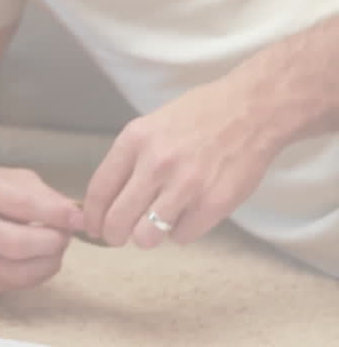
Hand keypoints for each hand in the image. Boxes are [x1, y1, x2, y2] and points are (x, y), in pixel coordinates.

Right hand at [0, 166, 82, 294]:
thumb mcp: (15, 180)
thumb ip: (45, 196)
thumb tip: (76, 218)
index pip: (21, 204)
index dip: (56, 214)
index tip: (79, 219)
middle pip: (17, 244)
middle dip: (52, 242)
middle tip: (64, 235)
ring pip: (16, 272)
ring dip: (48, 262)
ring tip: (54, 248)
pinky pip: (15, 286)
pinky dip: (37, 275)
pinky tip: (39, 259)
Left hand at [82, 79, 284, 247]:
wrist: (254, 109)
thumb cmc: (201, 116)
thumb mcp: (152, 125)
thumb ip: (128, 160)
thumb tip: (105, 200)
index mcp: (135, 140)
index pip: (99, 191)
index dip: (92, 217)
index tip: (92, 227)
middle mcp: (156, 163)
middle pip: (117, 220)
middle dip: (113, 235)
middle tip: (119, 236)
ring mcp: (186, 185)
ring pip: (145, 237)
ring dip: (147, 236)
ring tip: (157, 223)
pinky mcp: (213, 203)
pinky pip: (181, 237)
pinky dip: (181, 231)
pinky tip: (188, 214)